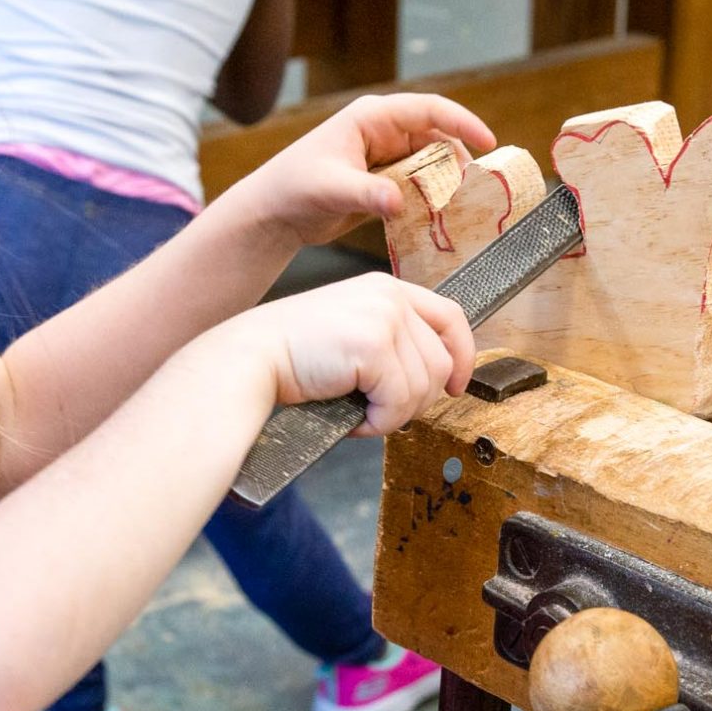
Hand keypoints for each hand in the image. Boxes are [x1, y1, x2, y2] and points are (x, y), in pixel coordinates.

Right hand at [208, 273, 474, 436]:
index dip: (462, 355)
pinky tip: (351, 417)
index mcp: (385, 288)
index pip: (450, 317)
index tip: (455, 386)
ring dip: (394, 413)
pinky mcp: (374, 345)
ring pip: (424, 386)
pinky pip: (400, 401)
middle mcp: (390, 296)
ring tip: (358, 413)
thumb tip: (434, 380)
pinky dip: (379, 422)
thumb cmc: (292, 356)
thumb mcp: (350, 334)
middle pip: (440, 362)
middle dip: (415, 400)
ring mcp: (384, 317)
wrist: (249, 359)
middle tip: (378, 412)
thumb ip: (391, 343)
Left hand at [225, 94, 496, 247]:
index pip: (429, 109)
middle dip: (458, 160)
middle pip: (437, 138)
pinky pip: (420, 185)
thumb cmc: (293, 189)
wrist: (273, 214)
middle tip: (477, 189)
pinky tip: (441, 217)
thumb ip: (366, 193)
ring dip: (447, 182)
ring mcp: (386, 157)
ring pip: (431, 164)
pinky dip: (433, 199)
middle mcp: (384, 132)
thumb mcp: (330, 188)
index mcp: (373, 117)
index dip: (462, 123)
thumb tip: (398, 201)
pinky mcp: (385, 181)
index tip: (488, 143)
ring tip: (462, 206)